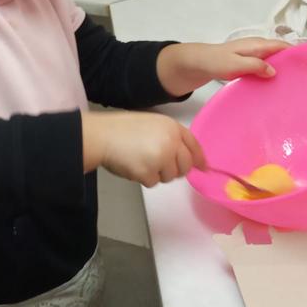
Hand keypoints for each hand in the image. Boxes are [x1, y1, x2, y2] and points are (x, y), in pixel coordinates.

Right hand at [82, 110, 205, 187]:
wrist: (103, 136)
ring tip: (140, 160)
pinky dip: (143, 177)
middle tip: (157, 164)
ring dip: (157, 173)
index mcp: (172, 127)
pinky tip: (133, 165)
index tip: (202, 167)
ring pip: (169, 176)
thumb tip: (188, 158)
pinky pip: (153, 182)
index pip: (193, 145)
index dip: (199, 158)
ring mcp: (161, 158)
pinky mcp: (150, 173)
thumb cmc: (123, 129)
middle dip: (174, 169)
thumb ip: (171, 138)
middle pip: (184, 166)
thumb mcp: (152, 124)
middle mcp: (171, 142)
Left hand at [156, 38, 289, 96]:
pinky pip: (266, 68)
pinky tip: (277, 87)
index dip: (298, 52)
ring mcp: (253, 57)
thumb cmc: (213, 62)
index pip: (283, 46)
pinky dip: (274, 74)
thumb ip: (253, 66)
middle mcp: (257, 48)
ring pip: (275, 61)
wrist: (194, 63)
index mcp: (257, 45)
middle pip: (282, 53)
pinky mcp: (248, 66)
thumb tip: (274, 71)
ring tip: (298, 85)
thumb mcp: (233, 65)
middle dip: (295, 62)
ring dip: (285, 70)